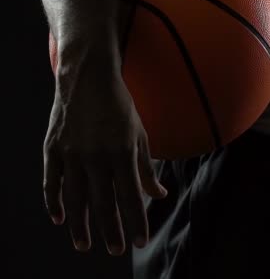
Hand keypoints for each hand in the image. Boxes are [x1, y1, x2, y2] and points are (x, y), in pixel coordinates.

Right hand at [43, 48, 166, 255]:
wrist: (87, 78)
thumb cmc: (119, 108)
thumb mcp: (140, 135)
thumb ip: (147, 168)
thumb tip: (158, 195)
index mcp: (122, 152)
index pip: (131, 196)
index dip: (136, 221)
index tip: (139, 241)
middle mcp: (97, 156)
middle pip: (103, 203)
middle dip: (111, 230)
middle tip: (115, 251)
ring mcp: (72, 153)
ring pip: (75, 198)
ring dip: (80, 225)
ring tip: (85, 245)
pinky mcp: (53, 148)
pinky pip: (51, 182)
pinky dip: (54, 202)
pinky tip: (59, 219)